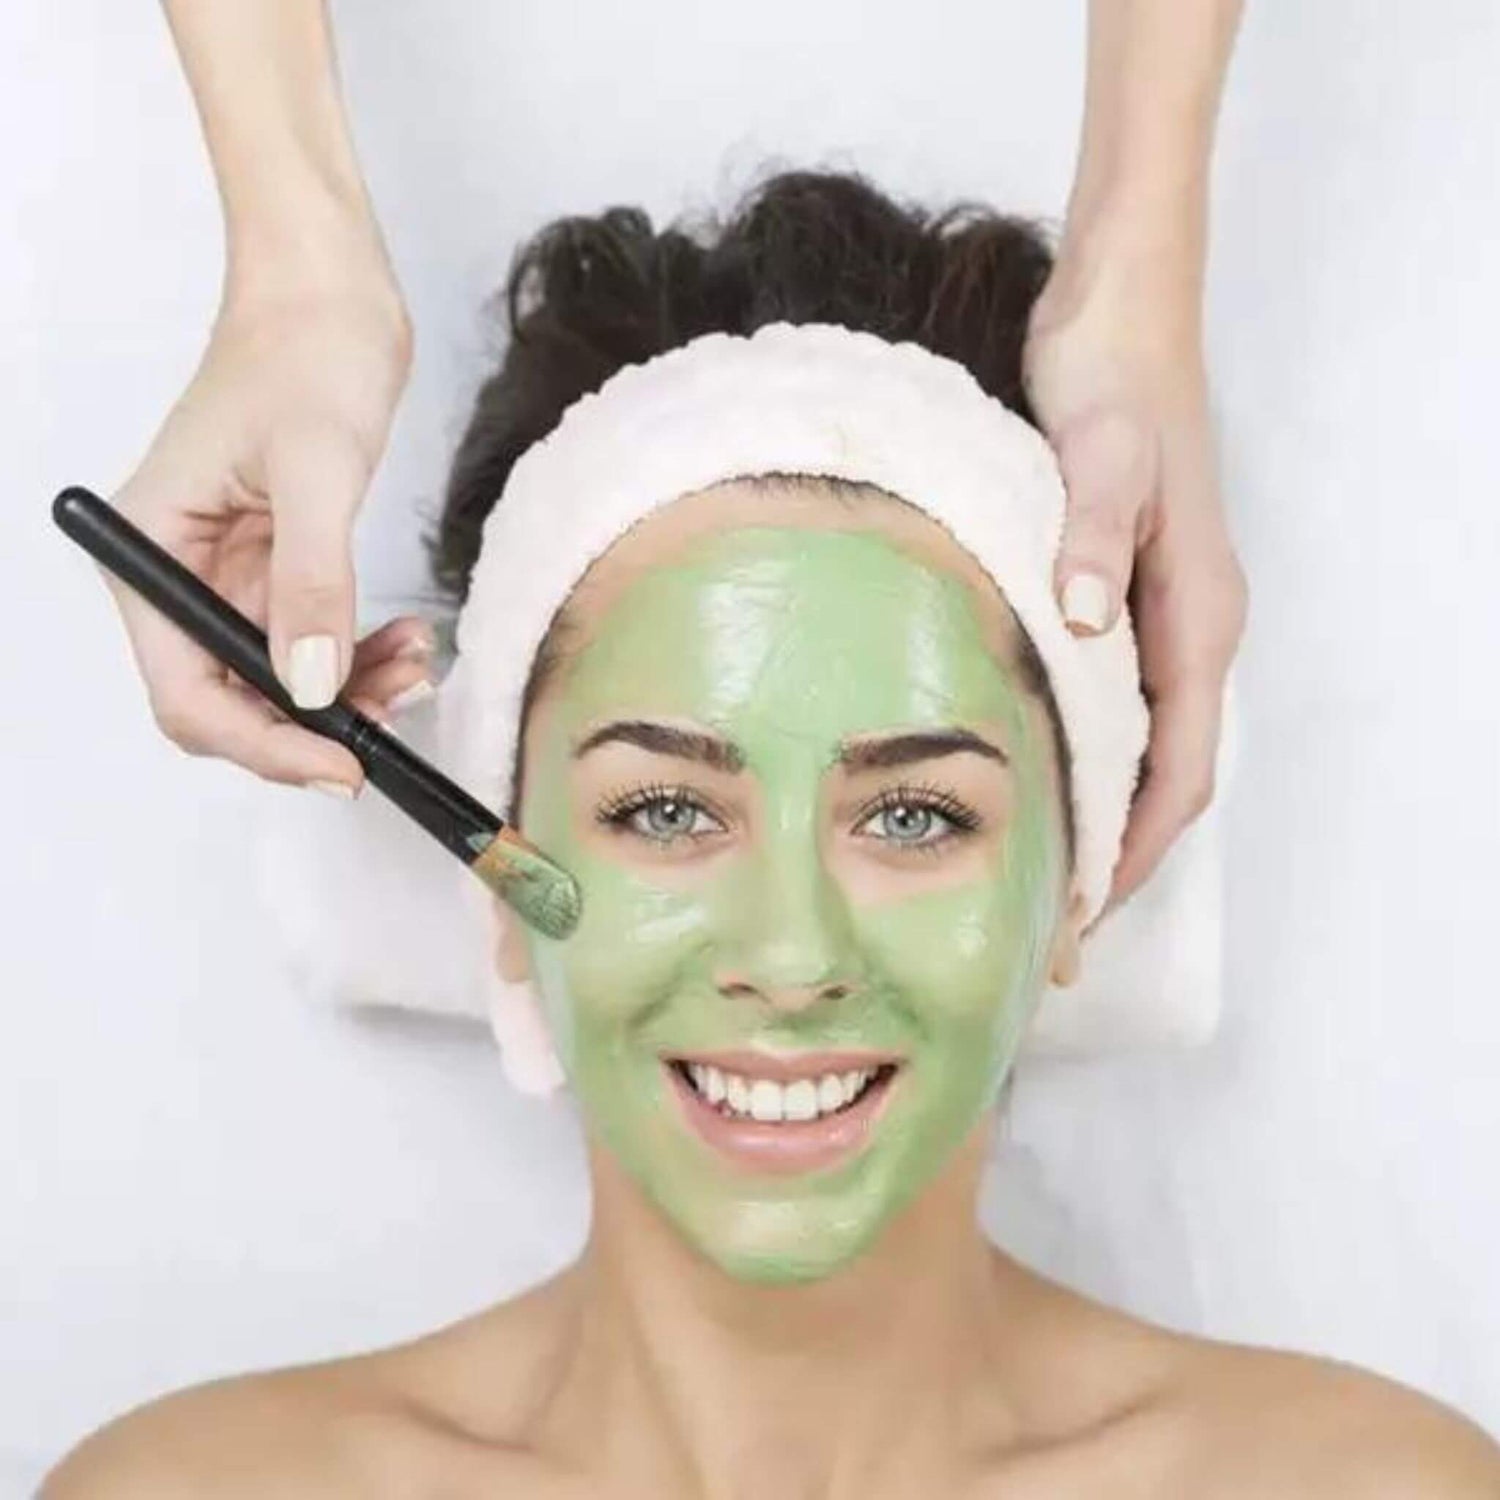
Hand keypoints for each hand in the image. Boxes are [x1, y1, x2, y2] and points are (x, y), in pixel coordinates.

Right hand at [105, 259, 418, 793]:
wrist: (330, 296)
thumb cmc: (304, 351)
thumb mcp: (314, 469)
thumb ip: (310, 582)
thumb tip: (307, 685)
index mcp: (151, 552)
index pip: (188, 692)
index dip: (263, 744)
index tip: (340, 766)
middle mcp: (178, 575)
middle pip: (232, 701)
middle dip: (314, 724)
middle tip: (391, 723)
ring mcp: (228, 575)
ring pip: (280, 680)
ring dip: (349, 693)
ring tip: (415, 666)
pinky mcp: (276, 566)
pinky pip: (313, 642)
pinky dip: (360, 656)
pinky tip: (408, 641)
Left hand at [1024, 244, 1247, 924]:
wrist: (1120, 318)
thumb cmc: (1114, 385)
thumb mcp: (1099, 455)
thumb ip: (1090, 537)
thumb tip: (1082, 620)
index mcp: (1197, 618)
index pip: (1180, 770)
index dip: (1134, 849)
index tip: (1082, 912)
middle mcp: (1188, 629)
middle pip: (1167, 775)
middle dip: (1116, 853)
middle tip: (1050, 921)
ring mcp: (1159, 614)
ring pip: (1142, 745)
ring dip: (1100, 811)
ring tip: (1036, 871)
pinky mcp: (1124, 594)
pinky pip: (1116, 704)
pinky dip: (1085, 755)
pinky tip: (1029, 774)